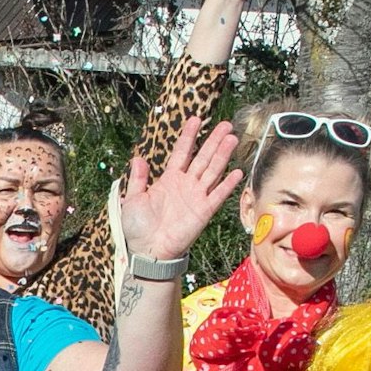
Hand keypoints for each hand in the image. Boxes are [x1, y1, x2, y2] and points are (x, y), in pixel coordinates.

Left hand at [118, 116, 242, 260]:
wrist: (148, 250)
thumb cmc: (139, 227)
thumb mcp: (133, 199)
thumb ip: (137, 179)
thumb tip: (137, 158)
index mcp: (169, 180)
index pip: (182, 153)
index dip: (188, 137)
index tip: (195, 119)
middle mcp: (185, 185)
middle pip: (203, 157)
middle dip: (213, 140)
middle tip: (225, 124)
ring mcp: (196, 196)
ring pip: (213, 170)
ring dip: (222, 155)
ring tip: (232, 138)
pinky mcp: (204, 210)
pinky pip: (218, 194)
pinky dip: (227, 183)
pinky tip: (236, 171)